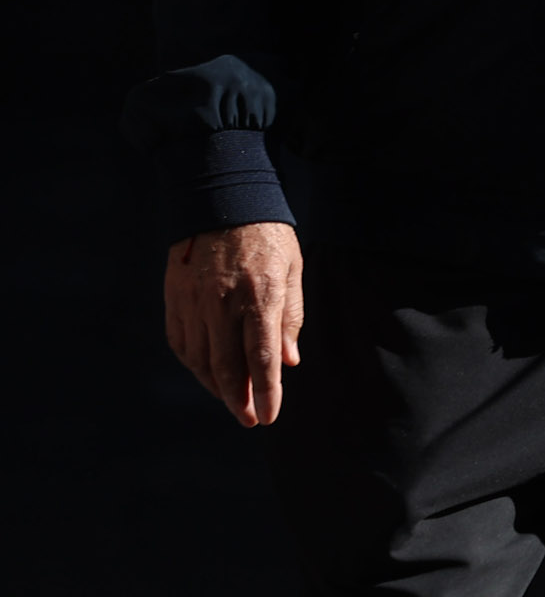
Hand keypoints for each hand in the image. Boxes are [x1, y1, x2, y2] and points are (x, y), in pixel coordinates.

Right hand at [163, 222, 303, 427]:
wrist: (221, 200)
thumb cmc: (268, 235)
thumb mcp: (293, 269)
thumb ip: (290, 317)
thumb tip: (289, 362)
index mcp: (260, 295)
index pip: (262, 357)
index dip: (266, 392)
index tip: (268, 417)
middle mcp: (224, 303)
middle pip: (227, 366)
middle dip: (238, 400)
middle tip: (247, 420)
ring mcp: (195, 302)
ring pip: (201, 360)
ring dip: (215, 386)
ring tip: (231, 400)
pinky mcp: (175, 299)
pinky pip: (181, 343)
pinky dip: (193, 365)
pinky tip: (206, 374)